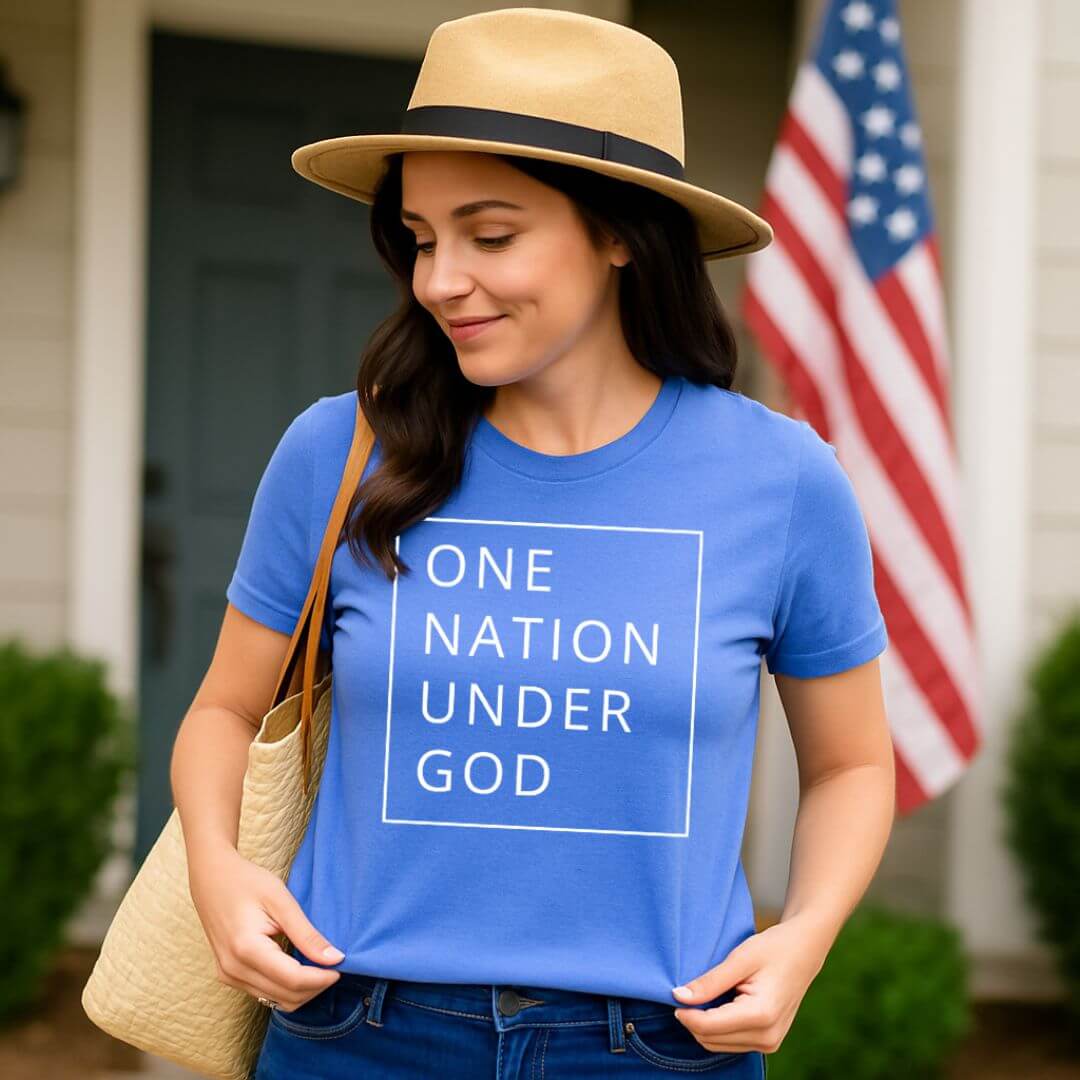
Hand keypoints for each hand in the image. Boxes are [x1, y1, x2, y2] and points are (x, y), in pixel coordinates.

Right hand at [188, 844, 345, 1010]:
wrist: (212, 878)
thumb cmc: (247, 881)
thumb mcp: (281, 900)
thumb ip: (306, 933)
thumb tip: (334, 958)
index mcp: (246, 949)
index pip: (293, 980)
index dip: (322, 978)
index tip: (342, 965)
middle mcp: (233, 969)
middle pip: (286, 996)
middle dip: (315, 986)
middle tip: (333, 964)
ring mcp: (228, 975)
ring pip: (275, 1000)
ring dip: (302, 990)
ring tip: (318, 965)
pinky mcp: (228, 975)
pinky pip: (264, 993)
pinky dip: (286, 987)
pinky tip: (298, 965)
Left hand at [670, 914, 831, 1054]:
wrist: (804, 951)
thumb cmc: (773, 949)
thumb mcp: (739, 959)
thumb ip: (709, 982)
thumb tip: (678, 997)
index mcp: (761, 1015)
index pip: (708, 1027)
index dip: (685, 1013)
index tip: (674, 994)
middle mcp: (767, 1037)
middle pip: (710, 1039)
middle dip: (693, 1019)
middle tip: (687, 991)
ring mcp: (770, 1043)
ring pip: (717, 1044)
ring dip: (704, 1024)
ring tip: (706, 994)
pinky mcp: (769, 1042)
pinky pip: (730, 1042)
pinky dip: (717, 1027)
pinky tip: (719, 1003)